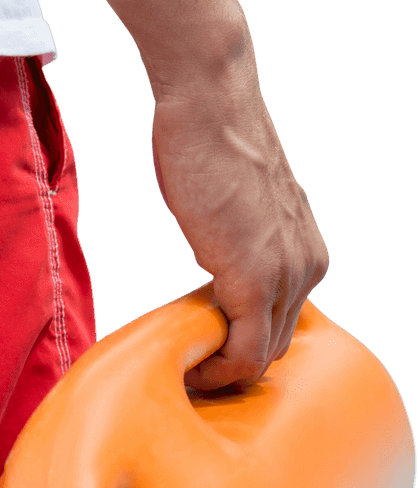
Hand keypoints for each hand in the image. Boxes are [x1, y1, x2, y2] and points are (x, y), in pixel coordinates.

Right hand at [147, 42, 329, 390]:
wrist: (211, 106)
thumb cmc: (212, 149)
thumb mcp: (238, 212)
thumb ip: (239, 249)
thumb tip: (215, 273)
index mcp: (306, 254)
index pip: (282, 328)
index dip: (242, 351)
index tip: (201, 354)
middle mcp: (307, 267)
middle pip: (275, 348)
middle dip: (232, 368)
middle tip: (189, 369)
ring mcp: (285, 275)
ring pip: (262, 358)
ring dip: (222, 374)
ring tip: (186, 369)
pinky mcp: (254, 280)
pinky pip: (245, 353)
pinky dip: (217, 372)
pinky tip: (189, 366)